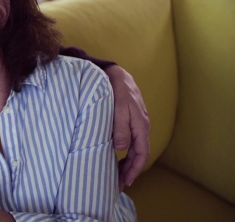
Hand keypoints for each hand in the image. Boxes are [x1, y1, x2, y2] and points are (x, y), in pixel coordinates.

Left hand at [104, 65, 150, 190]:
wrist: (117, 75)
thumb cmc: (118, 91)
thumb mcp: (118, 109)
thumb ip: (120, 128)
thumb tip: (122, 149)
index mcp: (141, 126)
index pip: (141, 154)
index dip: (134, 170)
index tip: (126, 182)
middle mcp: (142, 127)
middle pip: (139, 154)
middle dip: (130, 170)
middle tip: (118, 184)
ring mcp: (137, 124)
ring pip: (135, 149)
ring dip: (127, 163)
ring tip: (117, 174)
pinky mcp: (131, 121)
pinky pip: (131, 141)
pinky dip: (126, 152)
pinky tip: (117, 157)